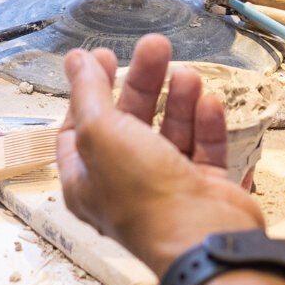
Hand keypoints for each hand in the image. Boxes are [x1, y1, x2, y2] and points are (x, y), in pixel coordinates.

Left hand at [56, 34, 264, 275]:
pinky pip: (203, 149)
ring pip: (170, 132)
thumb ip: (88, 93)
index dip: (89, 91)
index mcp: (88, 180)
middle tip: (156, 48)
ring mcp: (166, 187)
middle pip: (130, 122)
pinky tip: (209, 103)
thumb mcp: (101, 133)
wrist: (203, 236)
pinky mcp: (203, 188)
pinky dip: (206, 125)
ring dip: (178, 101)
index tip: (105, 57)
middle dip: (143, 82)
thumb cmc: (145, 195)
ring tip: (187, 75)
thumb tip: (75, 60)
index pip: (79, 128)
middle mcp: (125, 185)